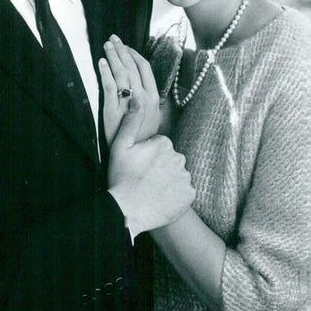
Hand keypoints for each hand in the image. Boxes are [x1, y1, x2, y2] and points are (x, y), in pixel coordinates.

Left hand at [99, 35, 159, 145]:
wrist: (134, 156)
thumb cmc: (142, 137)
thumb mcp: (152, 117)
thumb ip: (148, 99)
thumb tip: (142, 83)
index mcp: (153, 97)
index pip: (144, 68)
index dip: (134, 54)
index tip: (126, 46)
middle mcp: (142, 98)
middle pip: (131, 66)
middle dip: (121, 50)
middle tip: (113, 38)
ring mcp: (128, 103)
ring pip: (120, 73)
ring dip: (113, 56)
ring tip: (106, 45)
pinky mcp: (112, 110)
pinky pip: (108, 86)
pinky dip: (104, 72)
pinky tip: (100, 62)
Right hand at [108, 99, 194, 235]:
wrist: (128, 211)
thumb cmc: (122, 178)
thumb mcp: (120, 147)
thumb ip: (131, 121)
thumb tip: (137, 99)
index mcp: (164, 143)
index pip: (161, 147)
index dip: (149, 157)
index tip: (139, 168)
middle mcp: (178, 157)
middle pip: (171, 160)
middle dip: (161, 168)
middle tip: (145, 180)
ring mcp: (185, 176)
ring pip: (178, 175)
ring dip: (169, 182)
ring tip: (152, 191)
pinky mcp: (189, 194)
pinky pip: (185, 191)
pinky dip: (176, 195)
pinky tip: (162, 200)